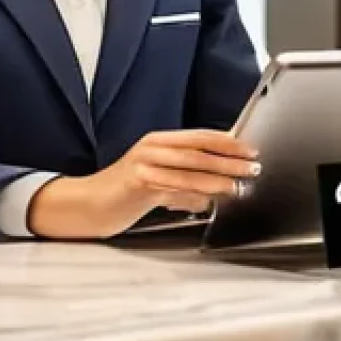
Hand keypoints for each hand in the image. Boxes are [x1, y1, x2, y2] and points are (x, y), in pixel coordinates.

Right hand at [27, 129, 259, 239]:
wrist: (88, 205)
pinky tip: (206, 203)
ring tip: (237, 186)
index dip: (227, 141)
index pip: (200, 136)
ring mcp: (143, 164)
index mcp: (159, 141)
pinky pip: (172, 189)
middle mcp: (152, 148)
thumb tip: (218, 182)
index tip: (250, 149)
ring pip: (188, 170)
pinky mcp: (136, 183)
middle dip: (229, 160)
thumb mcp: (158, 178)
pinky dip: (192, 197)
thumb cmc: (125, 192)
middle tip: (252, 167)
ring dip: (216, 179)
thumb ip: (185, 177)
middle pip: (198, 151)